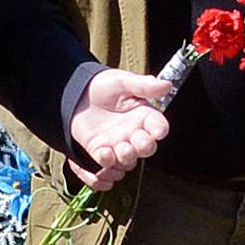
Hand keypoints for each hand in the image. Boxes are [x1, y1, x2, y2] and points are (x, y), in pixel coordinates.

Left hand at [67, 66, 172, 189]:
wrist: (77, 93)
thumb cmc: (103, 85)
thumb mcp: (123, 82)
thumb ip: (144, 85)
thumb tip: (167, 85)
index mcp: (143, 115)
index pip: (158, 126)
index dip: (160, 130)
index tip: (159, 132)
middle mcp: (134, 132)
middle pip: (147, 148)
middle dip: (145, 148)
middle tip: (140, 143)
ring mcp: (117, 144)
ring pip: (129, 160)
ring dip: (127, 157)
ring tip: (122, 149)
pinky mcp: (100, 150)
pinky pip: (107, 162)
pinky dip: (107, 161)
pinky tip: (103, 152)